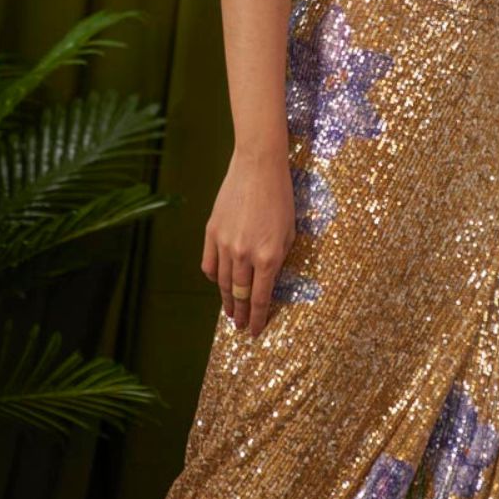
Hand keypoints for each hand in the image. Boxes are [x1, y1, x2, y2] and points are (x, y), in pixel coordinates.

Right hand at [201, 148, 295, 335]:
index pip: (259, 298)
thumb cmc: (281, 197)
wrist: (258, 167)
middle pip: (239, 294)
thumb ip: (278, 260)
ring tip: (229, 312)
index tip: (254, 331)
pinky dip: (214, 277)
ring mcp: (225, 243)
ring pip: (223, 282)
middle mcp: (244, 254)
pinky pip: (209, 263)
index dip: (256, 318)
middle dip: (240, 314)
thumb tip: (267, 282)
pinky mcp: (211, 231)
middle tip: (239, 326)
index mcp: (269, 256)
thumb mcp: (289, 233)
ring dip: (226, 299)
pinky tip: (219, 282)